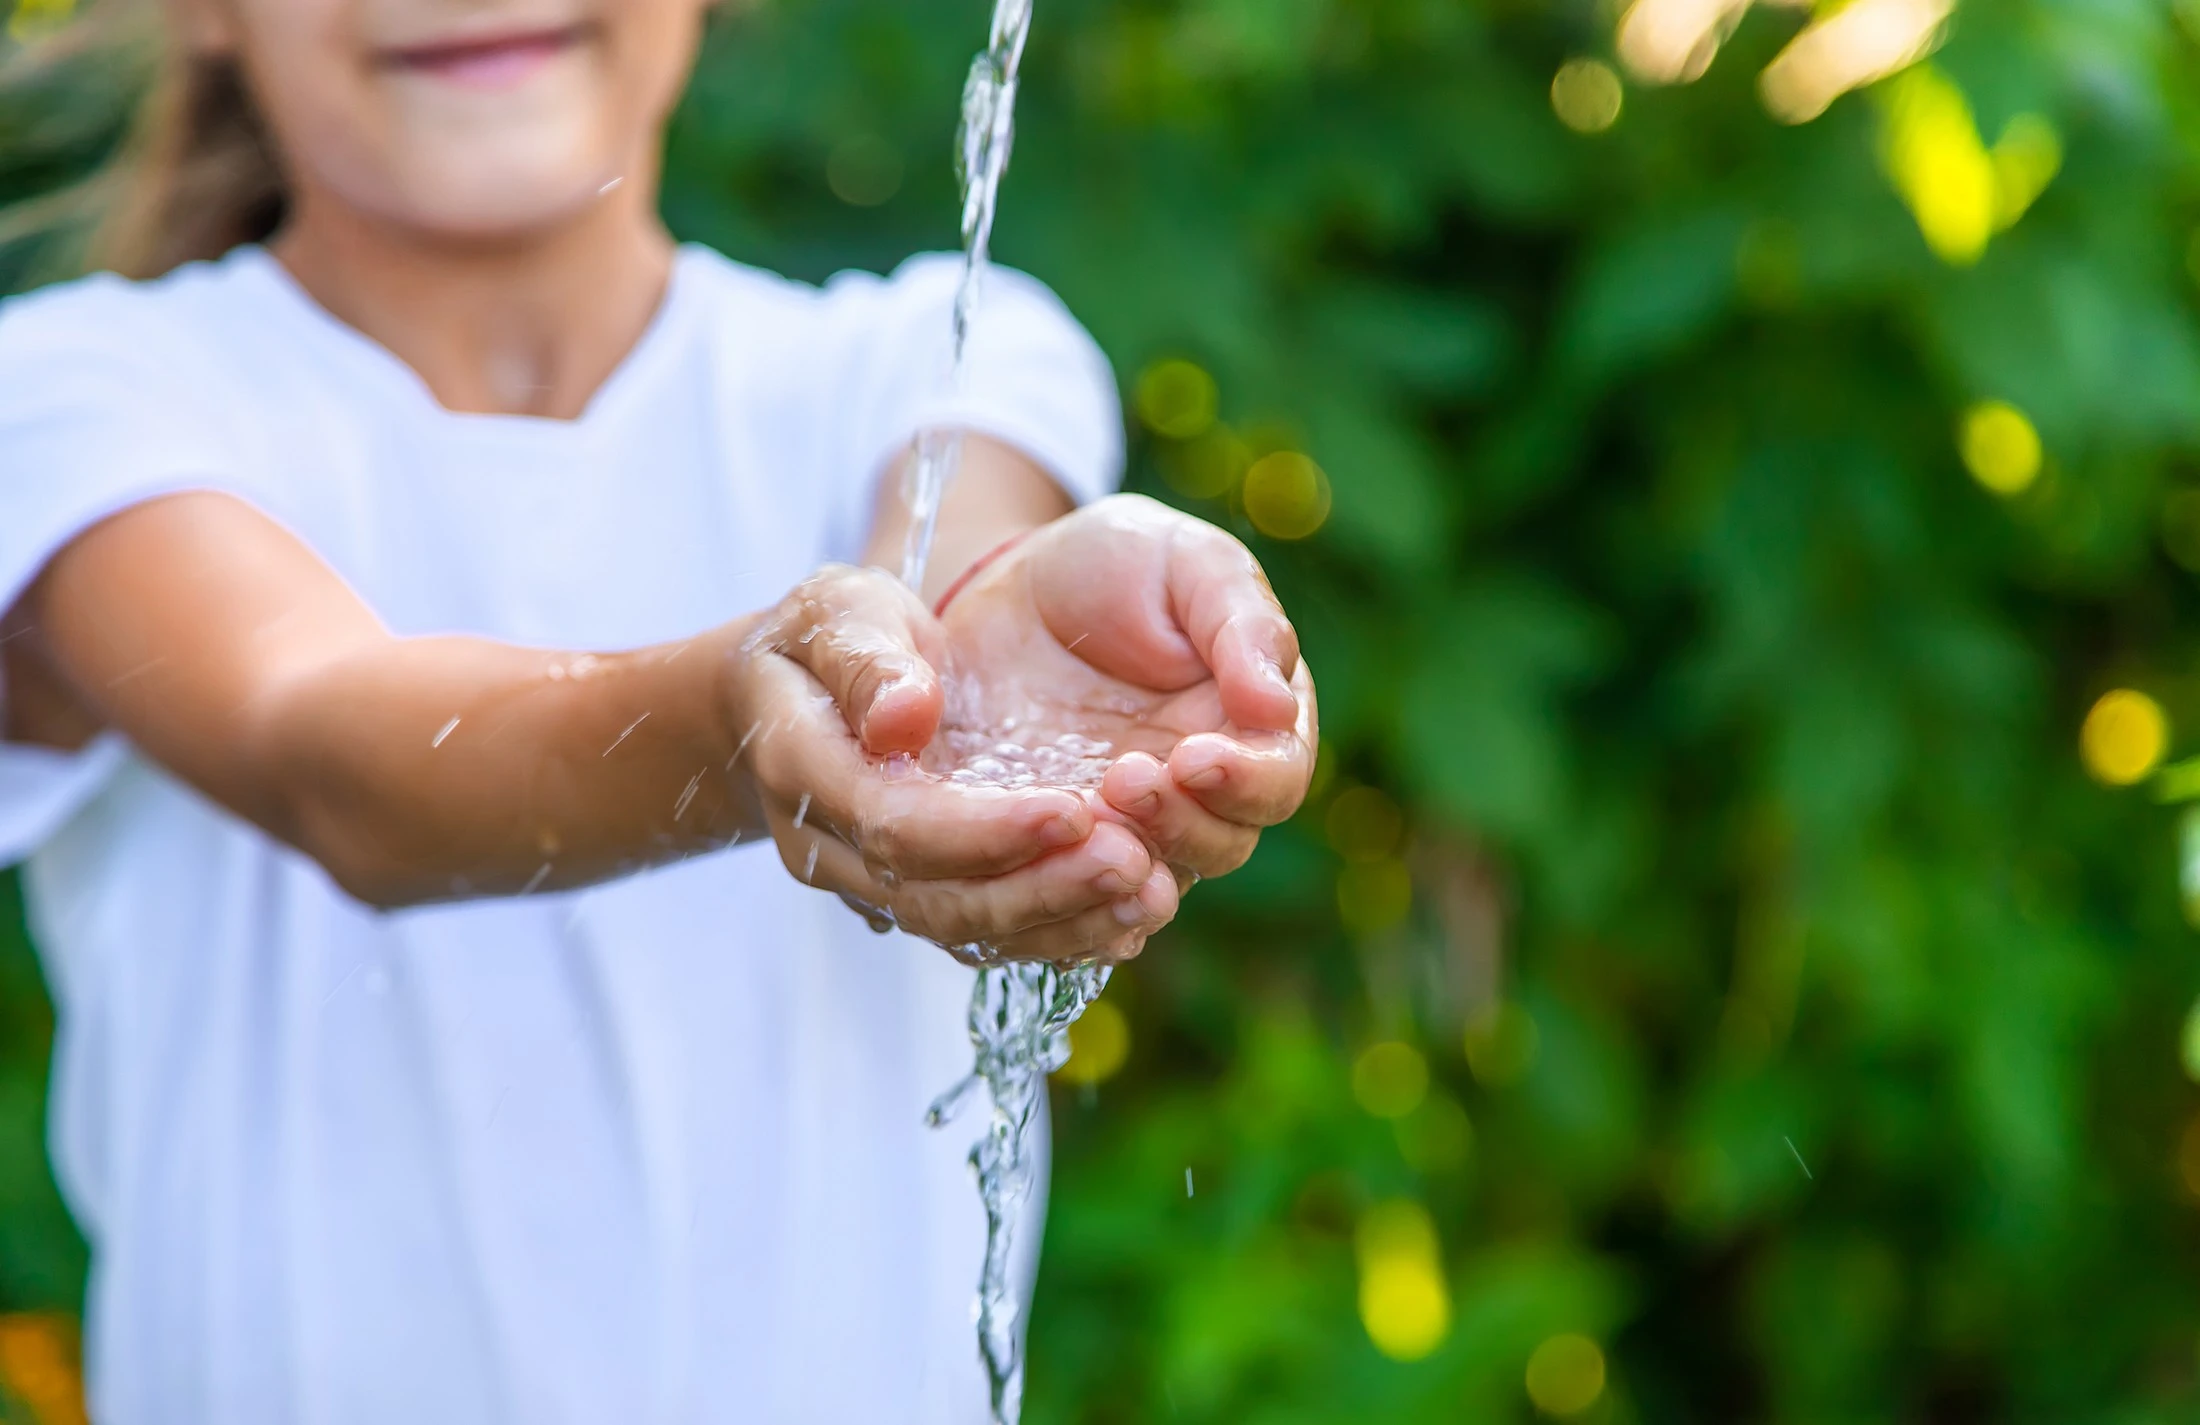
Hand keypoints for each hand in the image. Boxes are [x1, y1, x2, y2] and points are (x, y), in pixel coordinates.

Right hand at [729, 563, 1178, 961]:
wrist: (796, 690)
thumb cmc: (823, 635)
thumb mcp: (835, 611)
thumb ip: (867, 660)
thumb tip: (904, 720)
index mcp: (803, 768)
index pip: (893, 823)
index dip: (985, 830)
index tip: (1075, 810)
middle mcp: (832, 847)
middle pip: (935, 900)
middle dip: (1040, 888)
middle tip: (1132, 862)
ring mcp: (873, 883)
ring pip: (965, 931)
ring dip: (1062, 921)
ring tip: (1147, 891)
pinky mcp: (920, 894)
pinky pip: (986, 936)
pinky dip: (1059, 933)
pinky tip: (1128, 913)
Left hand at [931, 494, 1318, 894]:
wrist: (1010, 588)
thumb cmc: (1118, 563)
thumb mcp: (1186, 564)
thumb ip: (1241, 626)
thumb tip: (1277, 708)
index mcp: (1254, 725)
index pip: (1275, 781)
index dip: (1245, 782)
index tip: (1193, 756)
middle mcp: (1203, 791)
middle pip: (1220, 845)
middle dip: (1180, 823)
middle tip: (1123, 778)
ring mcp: (1132, 825)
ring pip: (1149, 882)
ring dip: (1123, 866)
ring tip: (1083, 813)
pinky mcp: (1063, 844)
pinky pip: (1075, 897)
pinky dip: (1066, 902)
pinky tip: (1041, 876)